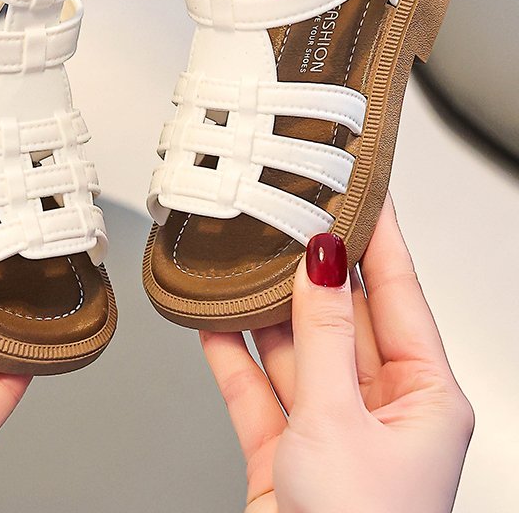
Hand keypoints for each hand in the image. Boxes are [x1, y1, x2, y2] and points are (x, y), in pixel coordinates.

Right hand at [201, 195, 473, 512]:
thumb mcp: (341, 422)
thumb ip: (326, 336)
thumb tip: (323, 262)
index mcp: (425, 398)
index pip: (401, 294)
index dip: (381, 236)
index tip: (365, 188)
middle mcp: (380, 407)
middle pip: (342, 315)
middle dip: (311, 267)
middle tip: (289, 211)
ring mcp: (329, 427)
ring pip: (293, 347)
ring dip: (264, 308)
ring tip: (242, 255)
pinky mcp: (284, 448)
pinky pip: (256, 385)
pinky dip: (231, 353)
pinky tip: (211, 318)